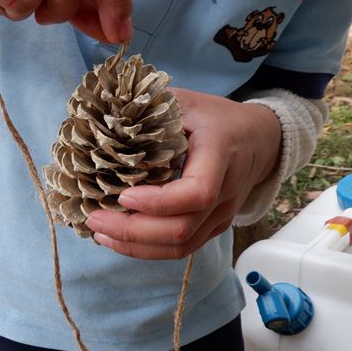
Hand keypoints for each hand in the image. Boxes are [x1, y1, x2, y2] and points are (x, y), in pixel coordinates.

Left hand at [85, 88, 281, 259]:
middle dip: (133, 230)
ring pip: (180, 245)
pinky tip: (119, 240)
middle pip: (182, 228)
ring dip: (136, 245)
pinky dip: (147, 249)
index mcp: (220, 153)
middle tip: (95, 219)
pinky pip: (182, 247)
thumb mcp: (185, 101)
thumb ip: (150, 109)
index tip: (123, 196)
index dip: (159, 202)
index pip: (198, 192)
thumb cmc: (214, 117)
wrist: (256, 138)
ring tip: (100, 234)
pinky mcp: (213, 227)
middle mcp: (226, 191)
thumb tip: (103, 121)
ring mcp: (221, 214)